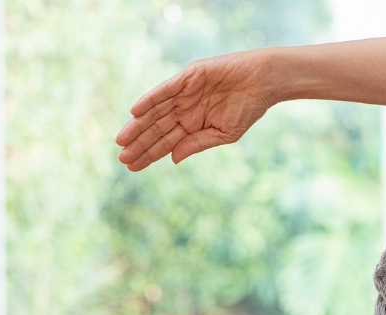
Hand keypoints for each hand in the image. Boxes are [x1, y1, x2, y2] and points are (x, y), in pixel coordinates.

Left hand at [116, 49, 275, 170]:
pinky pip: (164, 90)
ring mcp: (184, 93)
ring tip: (121, 140)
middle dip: (139, 143)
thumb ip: (198, 144)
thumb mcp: (224, 134)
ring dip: (138, 125)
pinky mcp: (188, 77)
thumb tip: (173, 159)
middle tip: (121, 158)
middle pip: (155, 129)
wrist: (263, 82)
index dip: (149, 154)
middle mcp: (184, 110)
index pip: (165, 143)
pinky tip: (136, 111)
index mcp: (193, 126)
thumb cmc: (248, 108)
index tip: (132, 166)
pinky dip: (150, 99)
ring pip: (155, 111)